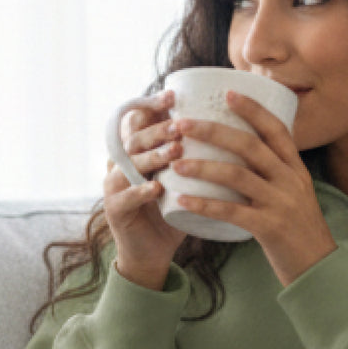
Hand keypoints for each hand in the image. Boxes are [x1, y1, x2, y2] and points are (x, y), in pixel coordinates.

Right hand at [102, 90, 186, 289]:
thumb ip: (197, 155)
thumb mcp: (184, 178)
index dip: (151, 106)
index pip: (137, 120)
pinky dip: (142, 192)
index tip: (173, 96)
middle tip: (180, 125)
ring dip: (152, 156)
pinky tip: (157, 188)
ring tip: (175, 151)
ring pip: (129, 165)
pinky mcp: (114, 210)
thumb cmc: (174, 211)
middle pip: (134, 138)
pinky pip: (125, 197)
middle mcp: (121, 164)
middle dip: (157, 129)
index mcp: (137, 151)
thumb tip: (233, 126)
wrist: (154, 252)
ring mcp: (114, 186)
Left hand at [170, 91, 336, 286]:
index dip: (252, 109)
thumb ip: (276, 174)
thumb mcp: (296, 195)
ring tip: (175, 163)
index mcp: (296, 170)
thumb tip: (245, 153)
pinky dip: (205, 204)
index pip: (276, 129)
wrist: (320, 269)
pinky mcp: (269, 228)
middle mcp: (290, 181)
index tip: (227, 93)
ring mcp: (281, 204)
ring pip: (237, 175)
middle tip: (182, 124)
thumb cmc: (301, 232)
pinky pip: (232, 212)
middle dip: (213, 131)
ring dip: (202, 167)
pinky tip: (183, 200)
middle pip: (249, 146)